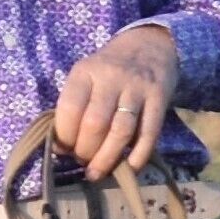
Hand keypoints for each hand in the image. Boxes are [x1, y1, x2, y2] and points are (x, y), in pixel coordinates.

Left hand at [53, 23, 180, 181]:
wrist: (149, 46)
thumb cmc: (108, 71)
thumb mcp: (85, 77)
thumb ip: (73, 106)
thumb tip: (60, 149)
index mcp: (85, 72)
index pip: (70, 108)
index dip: (64, 137)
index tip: (63, 150)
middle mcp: (111, 77)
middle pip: (95, 123)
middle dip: (85, 151)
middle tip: (83, 161)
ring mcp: (137, 88)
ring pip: (121, 131)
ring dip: (107, 159)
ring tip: (97, 172)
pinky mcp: (159, 99)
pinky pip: (149, 135)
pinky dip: (137, 157)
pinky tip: (128, 169)